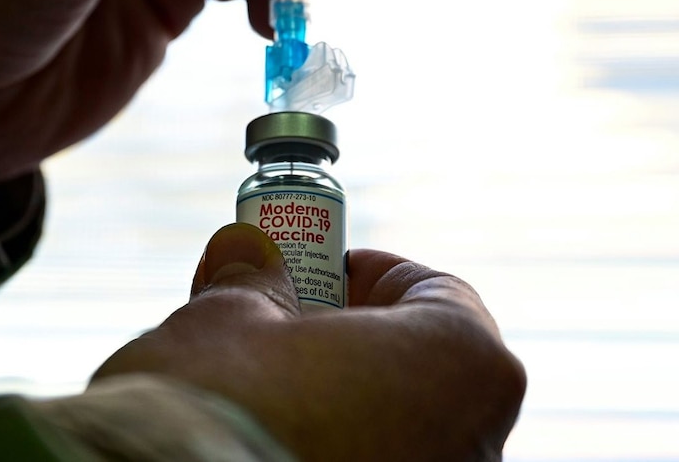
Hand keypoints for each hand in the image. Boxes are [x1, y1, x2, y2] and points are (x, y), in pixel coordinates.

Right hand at [93, 224, 526, 460]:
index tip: (309, 268)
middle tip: (273, 323)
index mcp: (460, 363)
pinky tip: (259, 443)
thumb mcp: (225, 318)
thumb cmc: (220, 409)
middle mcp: (475, 439)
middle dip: (343, 339)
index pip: (434, 291)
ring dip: (333, 400)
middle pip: (413, 365)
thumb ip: (251, 280)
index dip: (363, 272)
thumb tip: (246, 254)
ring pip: (393, 426)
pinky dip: (329, 448)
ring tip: (255, 390)